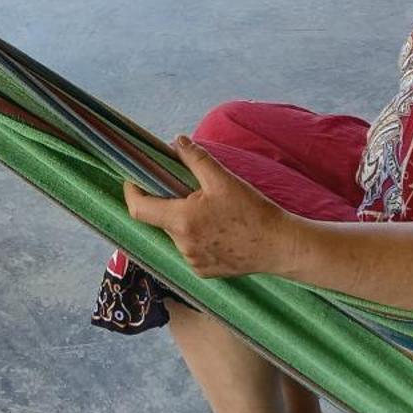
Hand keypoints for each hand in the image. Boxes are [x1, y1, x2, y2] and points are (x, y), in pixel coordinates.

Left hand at [122, 136, 292, 277]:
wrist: (281, 246)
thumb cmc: (253, 212)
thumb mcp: (223, 179)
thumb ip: (195, 158)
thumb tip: (177, 141)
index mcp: (182, 221)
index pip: (138, 209)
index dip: (132, 191)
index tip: (134, 179)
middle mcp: (182, 245)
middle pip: (161, 220)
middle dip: (169, 203)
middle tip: (190, 190)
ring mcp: (193, 262)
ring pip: (177, 235)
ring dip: (185, 221)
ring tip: (212, 211)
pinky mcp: (205, 272)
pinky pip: (191, 250)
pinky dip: (197, 237)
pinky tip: (220, 230)